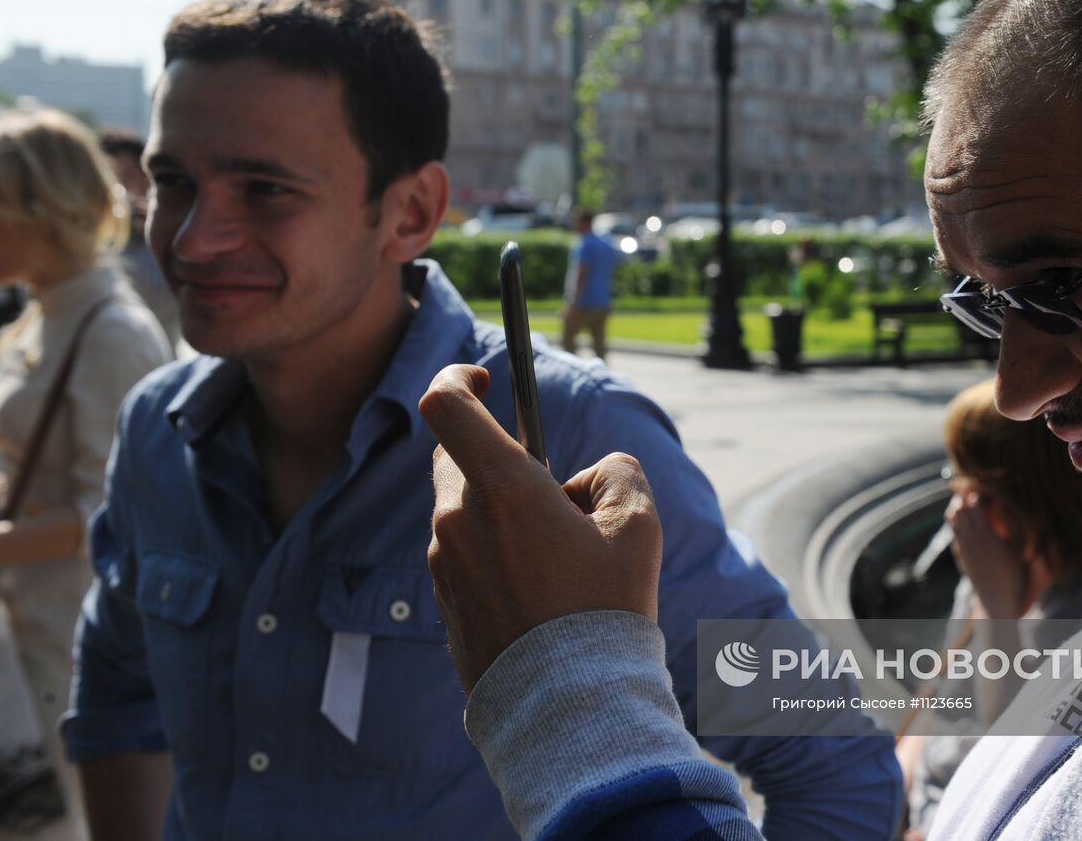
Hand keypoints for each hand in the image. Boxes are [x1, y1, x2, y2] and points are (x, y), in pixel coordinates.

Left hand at [420, 364, 662, 691]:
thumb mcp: (639, 526)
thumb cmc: (606, 609)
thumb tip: (587, 480)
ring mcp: (443, 564)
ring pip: (467, 512)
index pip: (446, 404)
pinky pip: (465, 556)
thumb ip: (617, 474)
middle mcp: (457, 520)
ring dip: (503, 515)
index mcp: (500, 488)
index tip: (482, 377)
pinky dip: (495, 556)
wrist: (569, 704)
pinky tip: (542, 595)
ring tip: (561, 562)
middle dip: (502, 463)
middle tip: (557, 501)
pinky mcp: (445, 602)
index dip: (456, 377)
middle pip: (461, 460)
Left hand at [945, 489, 1024, 617]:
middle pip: (960, 508)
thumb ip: (1011, 520)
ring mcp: (962, 546)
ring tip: (972, 503)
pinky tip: (968, 521)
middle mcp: (969, 538)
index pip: (974, 503)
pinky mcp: (959, 553)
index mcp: (985, 534)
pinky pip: (953, 530)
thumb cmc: (1012, 570)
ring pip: (953, 518)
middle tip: (977, 491)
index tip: (986, 489)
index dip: (979, 492)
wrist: (996, 597)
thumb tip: (1002, 500)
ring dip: (960, 508)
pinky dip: (958, 521)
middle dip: (967, 496)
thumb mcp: (1018, 544)